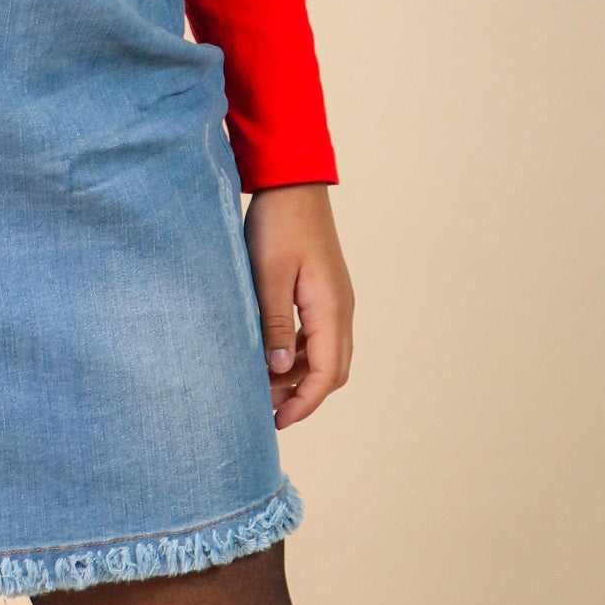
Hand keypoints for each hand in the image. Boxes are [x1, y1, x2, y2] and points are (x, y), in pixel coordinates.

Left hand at [244, 182, 353, 428]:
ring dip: (300, 375)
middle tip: (268, 410)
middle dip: (303, 395)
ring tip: (264, 385)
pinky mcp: (324, 290)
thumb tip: (278, 370)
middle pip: (332, 370)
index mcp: (330, 308)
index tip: (277, 421)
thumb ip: (274, 324)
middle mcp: (340, 308)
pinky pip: (318, 334)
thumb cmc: (278, 225)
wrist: (293, 183)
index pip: (326, 374)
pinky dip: (299, 353)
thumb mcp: (268, 275)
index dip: (304, 403)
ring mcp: (334, 299)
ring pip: (326, 354)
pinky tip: (271, 353)